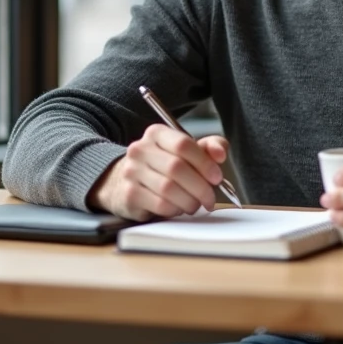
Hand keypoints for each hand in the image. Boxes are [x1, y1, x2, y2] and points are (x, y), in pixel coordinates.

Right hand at [87, 127, 229, 220]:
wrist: (122, 181)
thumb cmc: (161, 166)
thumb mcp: (185, 151)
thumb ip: (208, 147)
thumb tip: (220, 153)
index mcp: (156, 134)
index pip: (183, 144)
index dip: (204, 162)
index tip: (217, 177)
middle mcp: (140, 149)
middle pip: (177, 168)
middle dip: (200, 187)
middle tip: (209, 198)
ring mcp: (131, 172)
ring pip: (169, 189)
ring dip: (189, 201)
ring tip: (194, 204)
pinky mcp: (129, 195)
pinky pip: (160, 205)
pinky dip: (175, 210)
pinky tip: (178, 208)